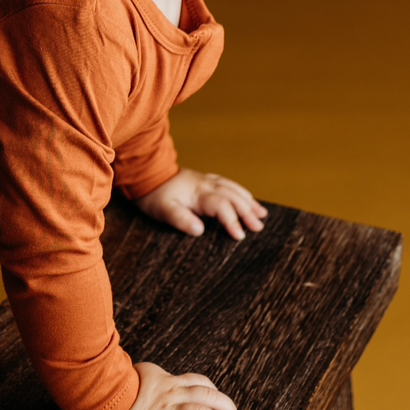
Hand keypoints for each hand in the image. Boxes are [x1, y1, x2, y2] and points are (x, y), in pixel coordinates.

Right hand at [99, 361, 238, 409]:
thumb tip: (156, 377)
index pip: (200, 383)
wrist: (95, 396)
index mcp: (168, 381)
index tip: (224, 406)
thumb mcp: (140, 375)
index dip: (217, 394)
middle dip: (227, 409)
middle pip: (209, 396)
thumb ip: (154, 378)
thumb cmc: (114, 387)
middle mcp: (170, 394)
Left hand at [135, 167, 266, 239]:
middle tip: (258, 228)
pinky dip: (241, 192)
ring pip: (234, 189)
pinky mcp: (205, 180)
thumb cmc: (154, 195)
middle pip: (233, 197)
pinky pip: (229, 184)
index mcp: (198, 193)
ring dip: (249, 201)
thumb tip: (199, 230)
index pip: (222, 206)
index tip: (240, 236)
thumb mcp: (162, 210)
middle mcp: (207, 184)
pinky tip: (247, 198)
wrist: (148, 173)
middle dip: (248, 212)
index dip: (232, 221)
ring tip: (261, 214)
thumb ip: (180, 219)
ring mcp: (207, 180)